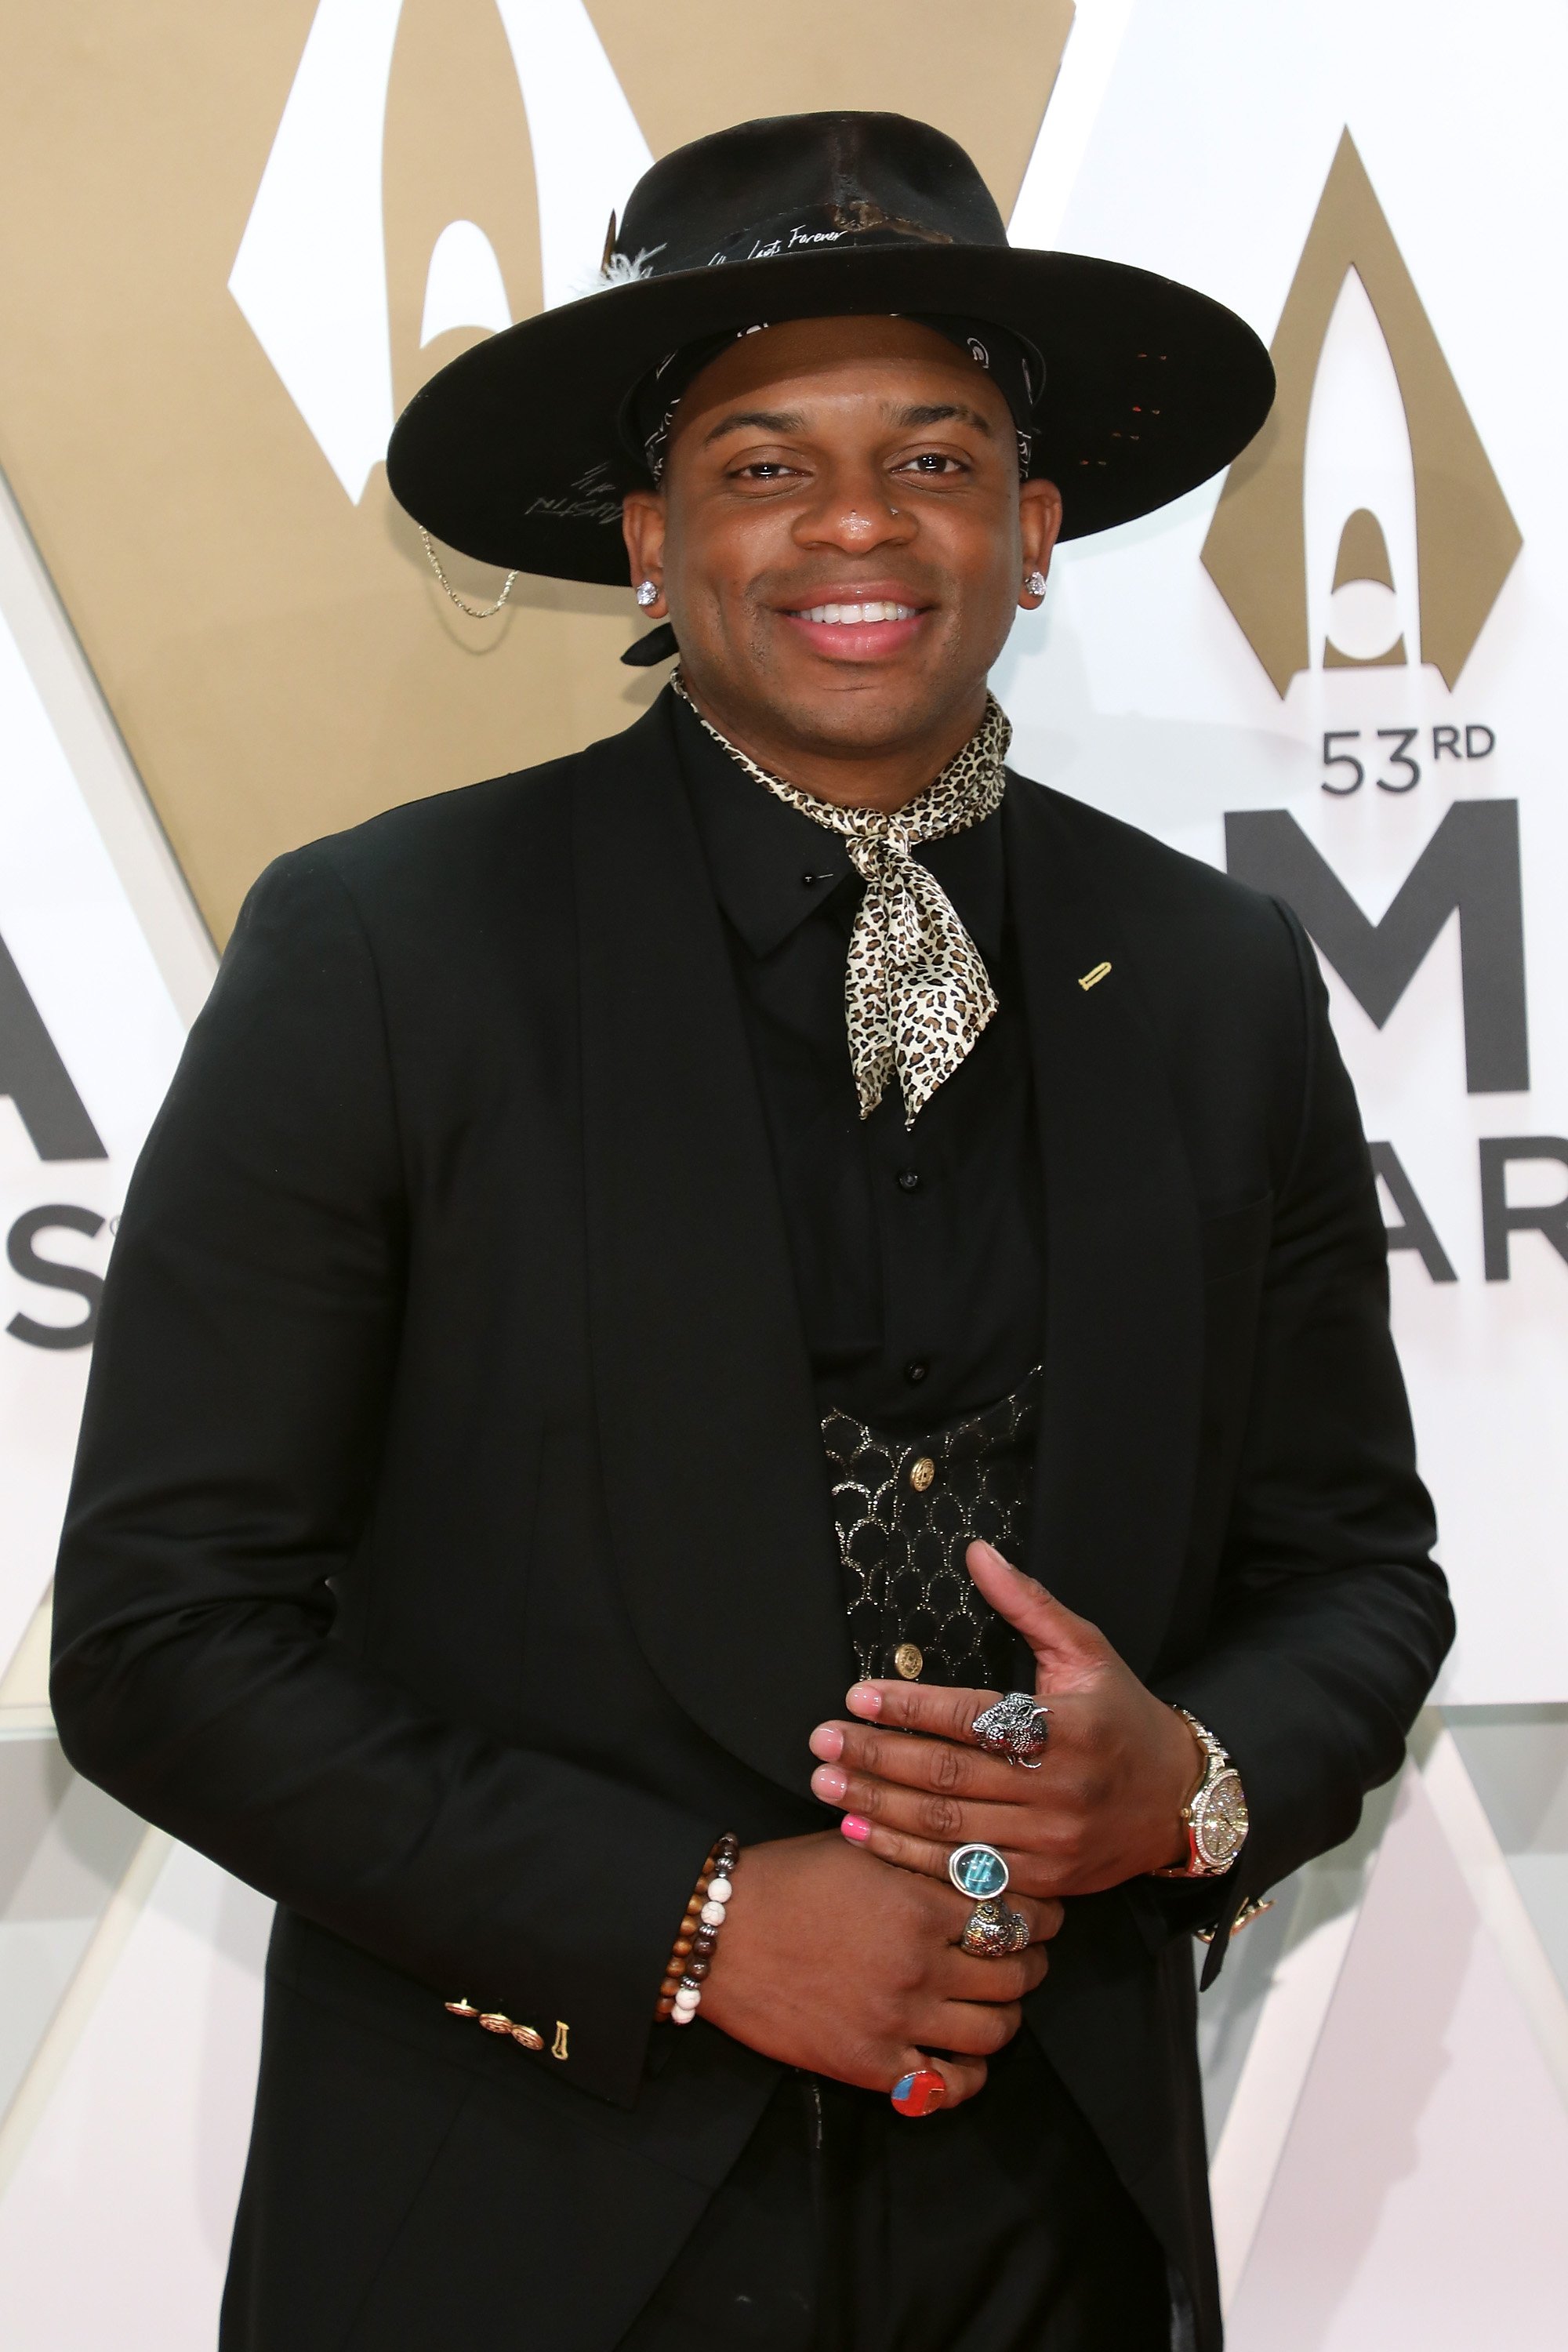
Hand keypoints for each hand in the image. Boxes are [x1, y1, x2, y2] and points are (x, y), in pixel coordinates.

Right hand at [698, 1830, 1060, 2107]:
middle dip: (1031, 1963)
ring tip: (998, 2002)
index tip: (1045, 1915)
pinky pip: (945, 2087)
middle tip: (1028, 1956)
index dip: (1042, 1916)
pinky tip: (962, 2055)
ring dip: (1007, 2015)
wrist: (717, 1933)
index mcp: (919, 1906)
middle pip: (1014, 1975)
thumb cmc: (786, 1880)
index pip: (1014, 1915)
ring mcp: (896, 2022)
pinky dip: (967, 2075)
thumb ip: (922, 1860)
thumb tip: (980, 1866)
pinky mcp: (870, 2066)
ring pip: (994, 2031)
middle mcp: (918, 1966)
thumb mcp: (860, 1849)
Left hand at [807, 1542, 1201, 1897]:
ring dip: (879, 1808)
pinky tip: (862, 1836)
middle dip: (877, 1758)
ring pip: (948, 1828)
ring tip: (827, 1786)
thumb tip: (976, 1553)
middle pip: (949, 1775)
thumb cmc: (1122, 1716)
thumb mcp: (1086, 1651)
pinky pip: (963, 1871)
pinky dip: (907, 1856)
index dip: (913, 1707)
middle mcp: (1057, 1788)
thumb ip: (1028, 1604)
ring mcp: (1049, 1842)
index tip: (858, 1695)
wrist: (1178, 1801)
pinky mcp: (1042, 1881)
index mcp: (1067, 1727)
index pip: (974, 1717)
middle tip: (822, 1743)